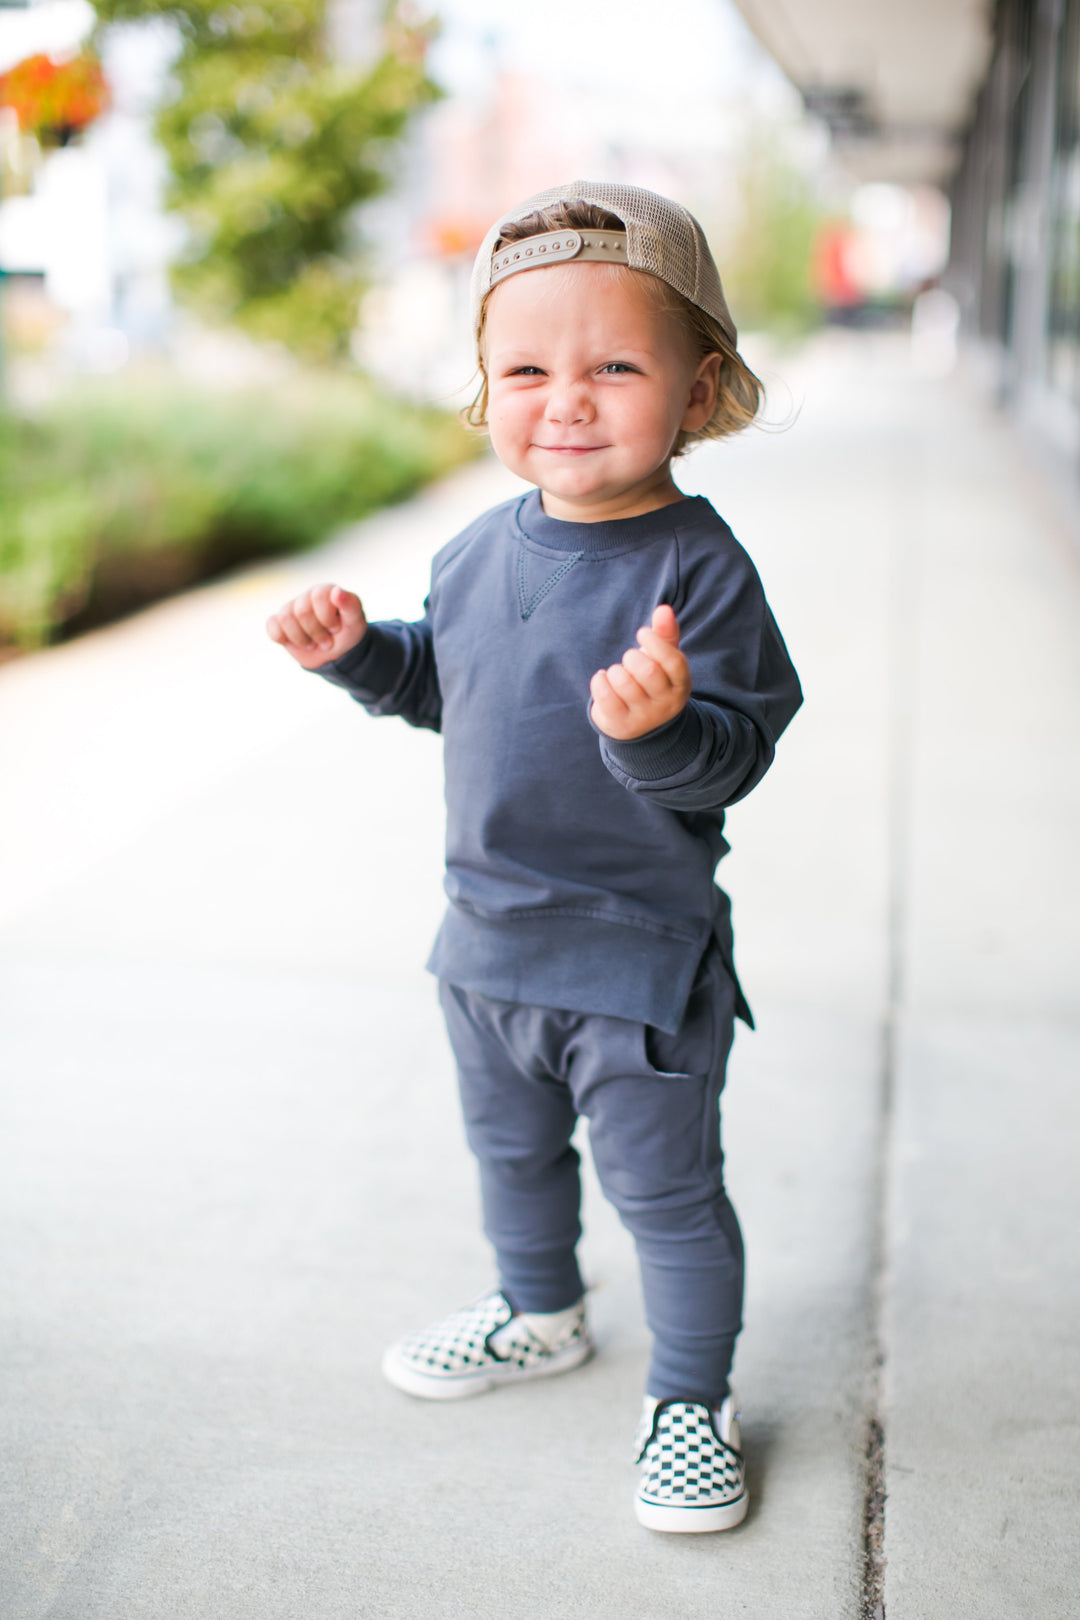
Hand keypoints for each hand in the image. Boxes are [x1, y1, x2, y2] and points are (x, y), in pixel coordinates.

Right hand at [266, 583, 366, 669]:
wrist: (335, 654)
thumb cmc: (346, 634)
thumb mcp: (355, 622)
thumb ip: (351, 604)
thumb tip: (337, 590)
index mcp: (324, 591)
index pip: (318, 596)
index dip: (327, 618)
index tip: (336, 629)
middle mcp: (306, 596)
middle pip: (302, 611)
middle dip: (316, 633)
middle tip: (327, 641)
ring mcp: (290, 608)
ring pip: (285, 618)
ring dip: (302, 639)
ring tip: (312, 643)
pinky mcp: (278, 622)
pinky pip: (272, 627)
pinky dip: (283, 638)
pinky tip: (295, 642)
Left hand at [590, 604, 691, 740]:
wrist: (641, 727)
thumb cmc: (652, 683)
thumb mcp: (663, 661)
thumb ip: (665, 635)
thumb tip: (664, 609)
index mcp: (680, 685)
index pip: (674, 662)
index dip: (656, 642)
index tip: (642, 633)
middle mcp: (665, 704)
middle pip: (648, 672)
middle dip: (632, 657)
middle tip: (629, 658)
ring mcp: (643, 717)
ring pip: (624, 683)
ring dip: (615, 671)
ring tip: (617, 673)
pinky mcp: (621, 724)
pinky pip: (605, 696)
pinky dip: (600, 681)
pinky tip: (603, 680)